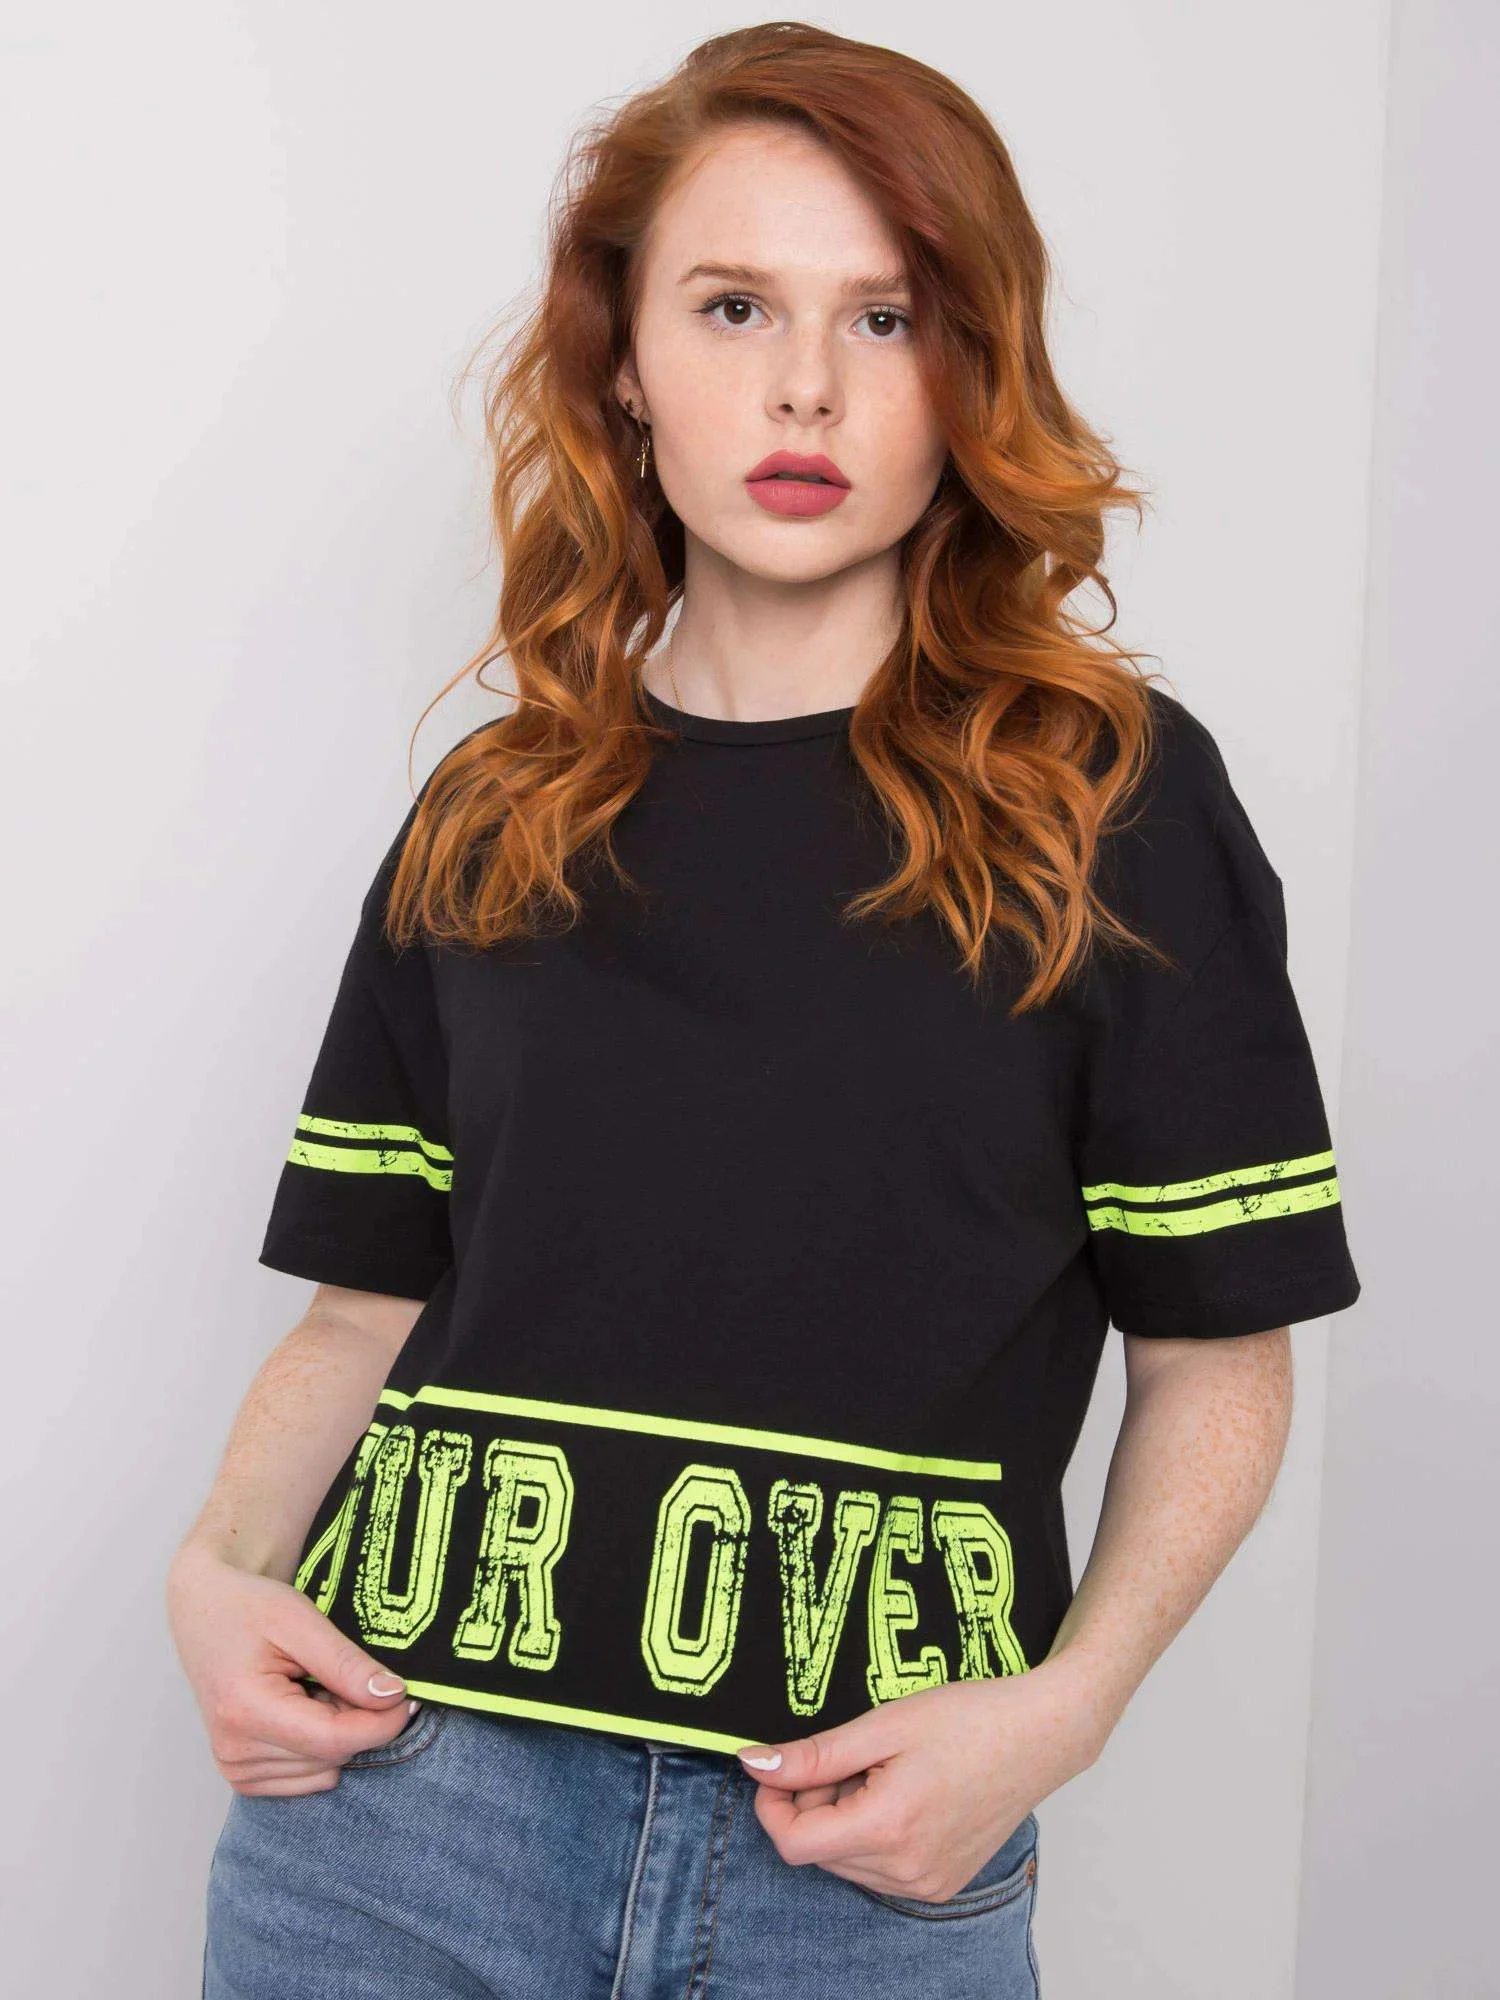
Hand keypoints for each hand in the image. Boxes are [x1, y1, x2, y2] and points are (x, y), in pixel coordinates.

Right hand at [165, 1539, 419, 1794]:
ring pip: (325, 1769)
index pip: (334, 1740)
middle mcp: (235, 1751)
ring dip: (337, 1732)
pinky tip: (304, 1708)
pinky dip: (319, 1746)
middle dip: (357, 1719)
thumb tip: (393, 1695)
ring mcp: (236, 1768)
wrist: (205, 1610)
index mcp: (245, 1710)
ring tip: (314, 1686)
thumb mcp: (301, 1619)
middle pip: (332, 1755)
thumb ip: (346, 1663)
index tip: (407, 1695)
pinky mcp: (243, 1775)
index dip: (382, 1722)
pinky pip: (308, 1776)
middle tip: (347, 1674)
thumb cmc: (248, 1607)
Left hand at [735, 1656, 1115, 1903]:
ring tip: (882, 1770)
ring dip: (843, 1817)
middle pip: (819, 1851)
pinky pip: (879, 1867)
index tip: (781, 1766)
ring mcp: (927, 1883)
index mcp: (888, 1829)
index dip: (773, 1803)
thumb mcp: (883, 1724)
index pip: (794, 1843)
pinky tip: (902, 1791)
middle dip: (813, 1803)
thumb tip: (754, 1765)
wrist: (1040, 1735)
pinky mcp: (941, 1883)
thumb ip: (814, 1755)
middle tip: (849, 1755)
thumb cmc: (969, 1718)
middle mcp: (906, 1871)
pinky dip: (872, 1832)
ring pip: (846, 1860)